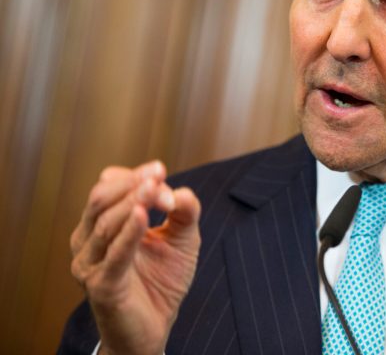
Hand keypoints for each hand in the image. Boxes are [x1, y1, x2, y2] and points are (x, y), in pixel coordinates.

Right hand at [70, 161, 200, 354]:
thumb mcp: (182, 238)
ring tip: (155, 190)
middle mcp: (88, 240)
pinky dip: (128, 232)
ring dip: (132, 202)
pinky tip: (143, 216)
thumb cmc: (162, 280)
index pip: (108, 187)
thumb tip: (183, 191)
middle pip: (101, 199)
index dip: (134, 176)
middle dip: (132, 185)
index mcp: (102, 223)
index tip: (160, 170)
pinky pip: (114, 254)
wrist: (154, 327)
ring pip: (104, 222)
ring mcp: (91, 263)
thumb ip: (185, 212)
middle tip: (159, 178)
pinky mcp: (102, 285)